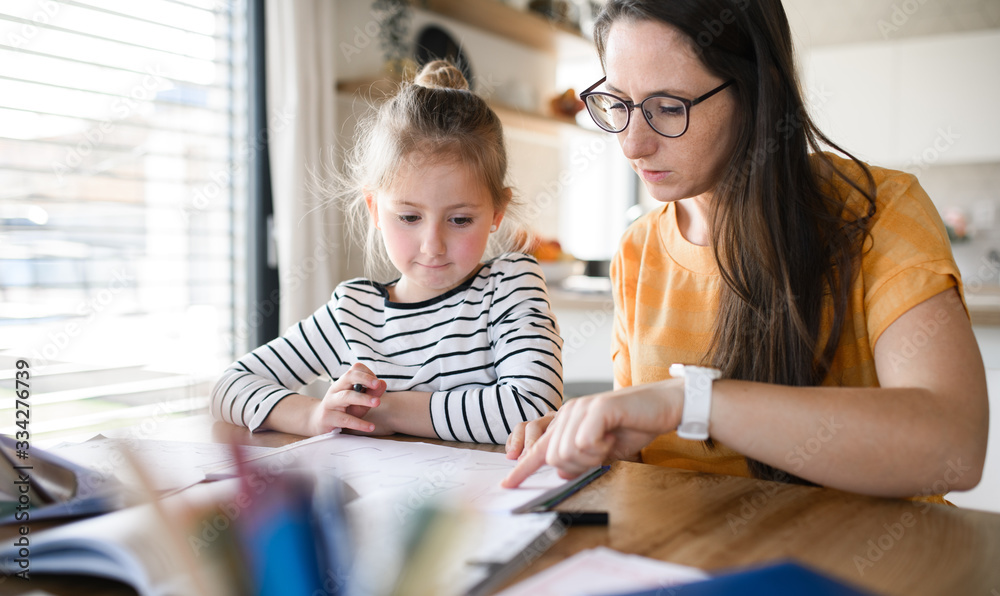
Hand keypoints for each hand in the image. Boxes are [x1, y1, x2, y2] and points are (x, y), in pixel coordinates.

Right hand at [307, 363, 385, 434]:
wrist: (319, 422)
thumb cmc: (344, 410)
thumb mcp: (360, 402)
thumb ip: (372, 393)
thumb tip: (382, 384)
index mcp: (343, 382)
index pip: (355, 370)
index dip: (368, 374)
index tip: (377, 383)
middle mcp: (336, 389)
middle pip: (349, 377)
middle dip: (364, 379)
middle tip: (377, 384)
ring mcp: (330, 403)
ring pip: (346, 396)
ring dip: (363, 398)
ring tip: (377, 402)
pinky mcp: (328, 418)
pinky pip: (345, 419)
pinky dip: (359, 423)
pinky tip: (370, 427)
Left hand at [501, 381, 681, 487]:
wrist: (663, 406)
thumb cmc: (634, 426)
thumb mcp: (602, 450)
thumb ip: (579, 460)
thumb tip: (561, 472)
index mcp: (566, 421)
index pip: (538, 448)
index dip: (522, 469)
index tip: (508, 485)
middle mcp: (568, 412)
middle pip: (553, 457)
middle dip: (577, 465)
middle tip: (600, 452)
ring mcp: (581, 408)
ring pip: (566, 452)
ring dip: (591, 457)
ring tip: (608, 442)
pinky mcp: (596, 408)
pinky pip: (584, 443)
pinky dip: (600, 448)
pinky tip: (612, 436)